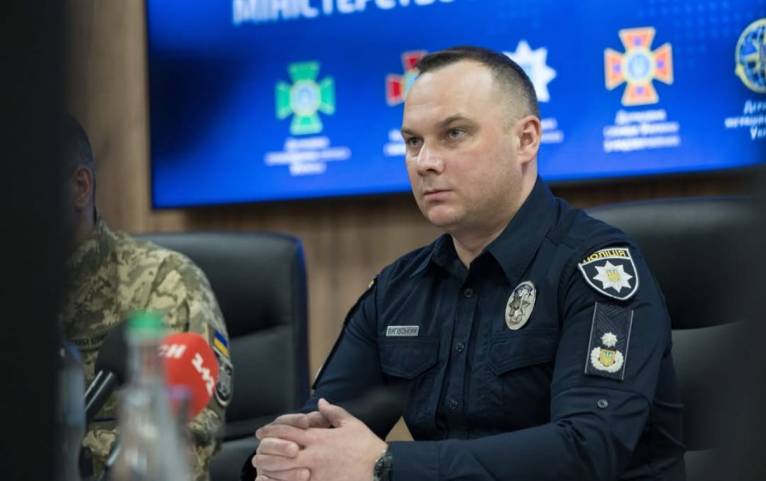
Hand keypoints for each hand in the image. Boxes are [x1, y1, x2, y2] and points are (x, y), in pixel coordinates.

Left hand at [254, 399, 387, 480]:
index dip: (271, 431)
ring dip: (271, 471)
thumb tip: (321, 402)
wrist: (380, 468)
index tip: (261, 433)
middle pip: (281, 453)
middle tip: (256, 454)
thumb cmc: (366, 446)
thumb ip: (333, 412)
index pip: (288, 432)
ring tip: (262, 471)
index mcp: (318, 438)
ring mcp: (315, 473)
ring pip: (285, 472)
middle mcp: (313, 455)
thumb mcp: (350, 423)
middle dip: (267, 453)